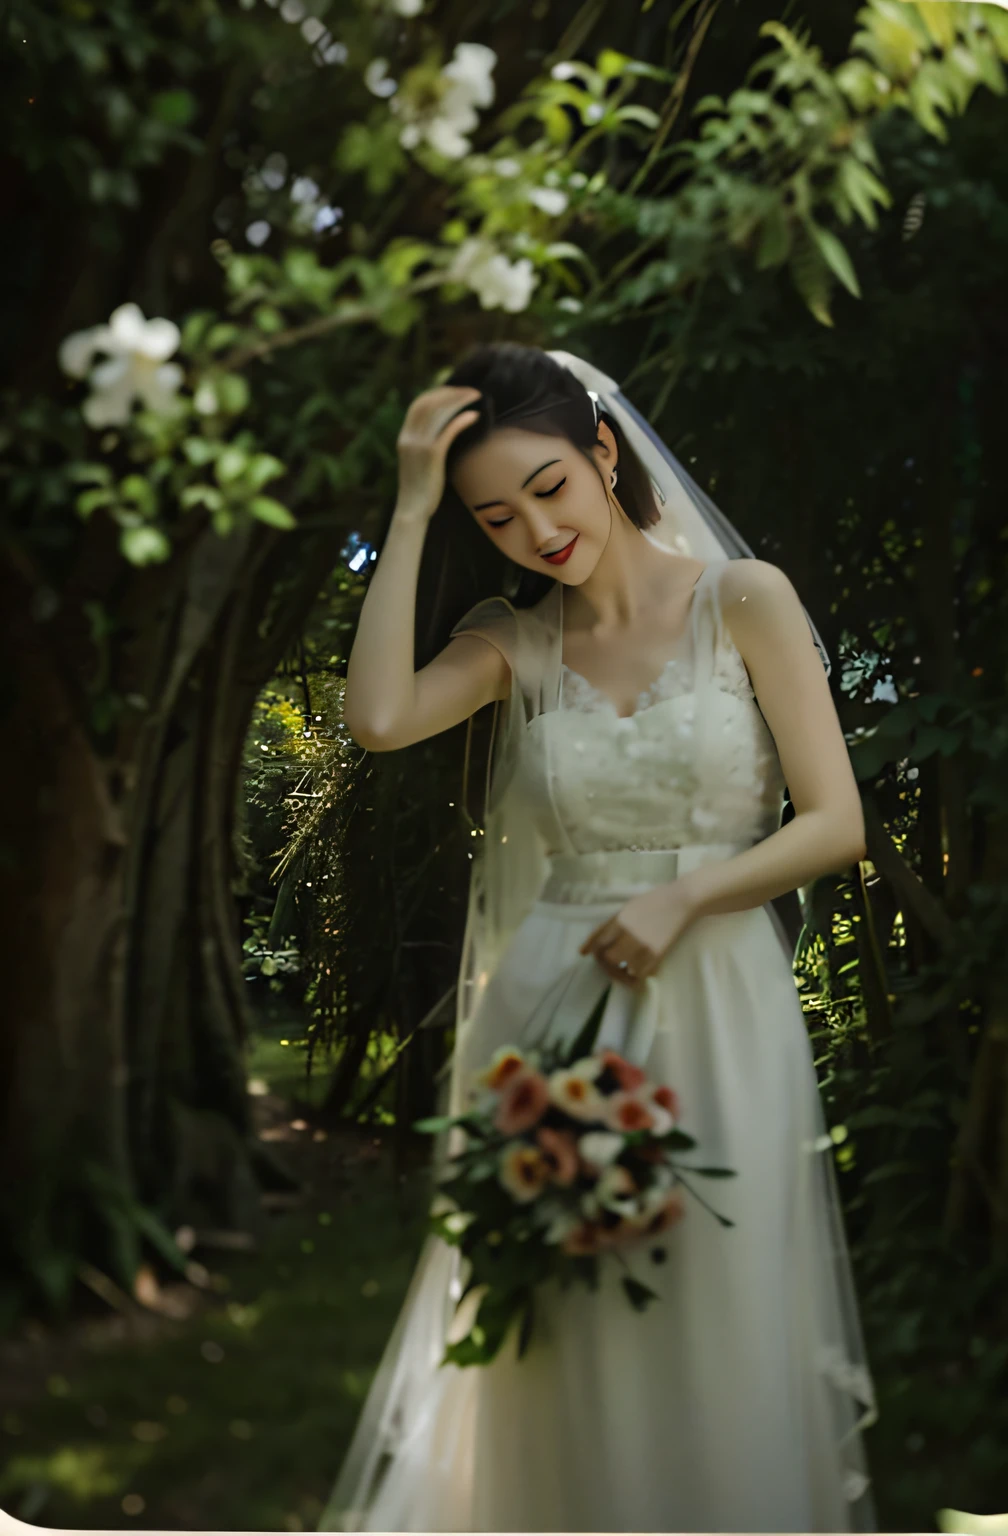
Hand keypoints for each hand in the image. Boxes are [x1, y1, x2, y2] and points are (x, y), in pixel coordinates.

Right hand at [394, 385, 482, 523]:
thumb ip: (423, 444)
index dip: (437, 393)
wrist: (412, 509)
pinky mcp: (432, 454)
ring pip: (440, 412)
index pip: (419, 404)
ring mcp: (419, 445)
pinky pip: (449, 430)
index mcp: (404, 436)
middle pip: (430, 402)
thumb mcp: (416, 461)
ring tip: (476, 397)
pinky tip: (474, 416)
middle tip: (470, 391)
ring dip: (459, 400)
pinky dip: (462, 419)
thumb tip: (441, 432)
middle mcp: (409, 437)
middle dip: (451, 392)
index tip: (454, 391)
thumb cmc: (419, 488)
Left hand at [578, 881, 697, 986]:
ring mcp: (646, 948)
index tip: (595, 954)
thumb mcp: (624, 910)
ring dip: (619, 972)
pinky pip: (640, 976)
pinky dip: (634, 976)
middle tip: (609, 961)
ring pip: (624, 971)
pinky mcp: (658, 956)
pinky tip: (633, 969)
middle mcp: (631, 936)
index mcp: (620, 922)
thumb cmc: (650, 903)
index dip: (594, 952)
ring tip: (621, 967)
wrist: (680, 902)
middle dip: (606, 963)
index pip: (599, 944)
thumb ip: (603, 930)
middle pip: (609, 959)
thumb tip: (582, 952)